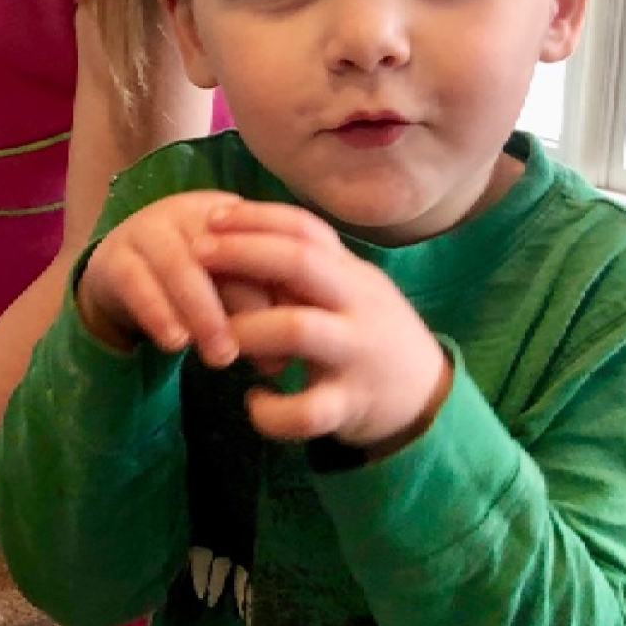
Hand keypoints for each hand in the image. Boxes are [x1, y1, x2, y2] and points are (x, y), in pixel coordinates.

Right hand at [75, 191, 275, 366]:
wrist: (119, 273)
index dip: (282, 291)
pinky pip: (136, 282)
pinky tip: (176, 343)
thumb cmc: (191, 282)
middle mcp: (187, 212)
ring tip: (221, 357)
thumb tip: (284, 356)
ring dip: (203, 313)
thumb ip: (259, 305)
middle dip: (247, 305)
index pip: (263, 243)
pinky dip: (158, 313)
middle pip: (223, 251)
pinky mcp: (113, 257)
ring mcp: (146, 230)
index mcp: (228, 213)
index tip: (299, 342)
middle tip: (265, 358)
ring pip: (179, 265)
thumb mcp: (228, 285)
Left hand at [196, 200, 452, 454]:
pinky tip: (254, 403)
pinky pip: (307, 410)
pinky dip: (271, 410)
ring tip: (219, 337)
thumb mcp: (348, 291)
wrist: (429, 399)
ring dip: (247, 328)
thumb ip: (306, 267)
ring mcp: (357, 355)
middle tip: (195, 255)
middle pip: (300, 263)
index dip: (257, 218)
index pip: (306, 230)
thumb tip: (238, 231)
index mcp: (353, 274)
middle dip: (243, 253)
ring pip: (298, 329)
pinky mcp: (352, 405)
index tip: (211, 215)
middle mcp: (359, 306)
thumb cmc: (368, 334)